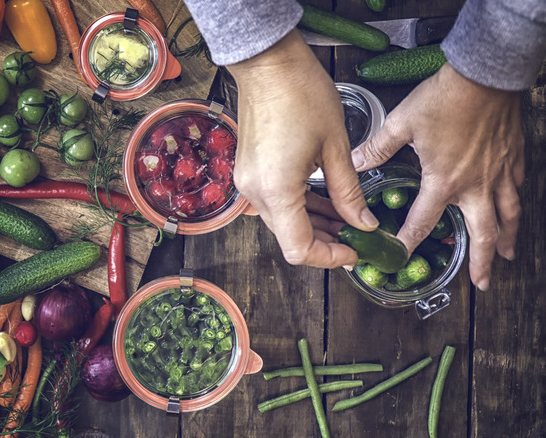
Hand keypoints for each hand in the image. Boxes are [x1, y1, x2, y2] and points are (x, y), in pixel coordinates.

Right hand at [226, 30, 378, 268]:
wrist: (268, 63)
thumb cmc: (300, 93)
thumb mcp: (335, 147)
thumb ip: (349, 193)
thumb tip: (363, 223)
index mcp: (277, 190)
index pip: (299, 248)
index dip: (329, 257)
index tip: (355, 251)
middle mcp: (256, 192)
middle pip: (290, 238)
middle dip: (325, 242)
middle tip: (358, 235)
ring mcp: (248, 182)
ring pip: (283, 222)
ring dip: (313, 225)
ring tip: (347, 217)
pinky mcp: (249, 171)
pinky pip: (275, 202)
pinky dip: (300, 208)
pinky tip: (325, 200)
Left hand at [351, 64, 524, 289]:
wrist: (485, 74)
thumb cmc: (444, 98)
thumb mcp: (402, 123)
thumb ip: (377, 147)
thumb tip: (354, 161)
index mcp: (444, 181)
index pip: (423, 222)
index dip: (409, 241)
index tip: (401, 257)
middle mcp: (475, 184)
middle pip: (482, 233)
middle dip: (482, 261)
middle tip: (481, 283)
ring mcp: (499, 173)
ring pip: (508, 216)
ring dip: (507, 239)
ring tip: (508, 257)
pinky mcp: (513, 157)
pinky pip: (517, 189)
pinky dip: (515, 205)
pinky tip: (513, 210)